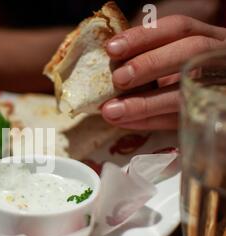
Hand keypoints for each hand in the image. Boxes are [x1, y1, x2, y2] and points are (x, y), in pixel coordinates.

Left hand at [101, 15, 225, 129]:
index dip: (143, 36)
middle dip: (150, 63)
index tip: (111, 49)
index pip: (178, 27)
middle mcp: (219, 56)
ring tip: (112, 110)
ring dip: (145, 102)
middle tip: (118, 78)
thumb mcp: (169, 60)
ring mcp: (219, 86)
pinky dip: (149, 121)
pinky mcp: (212, 114)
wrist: (213, 107)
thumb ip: (147, 57)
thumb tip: (106, 66)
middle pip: (191, 51)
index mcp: (207, 36)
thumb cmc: (178, 77)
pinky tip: (124, 122)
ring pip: (187, 91)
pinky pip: (181, 120)